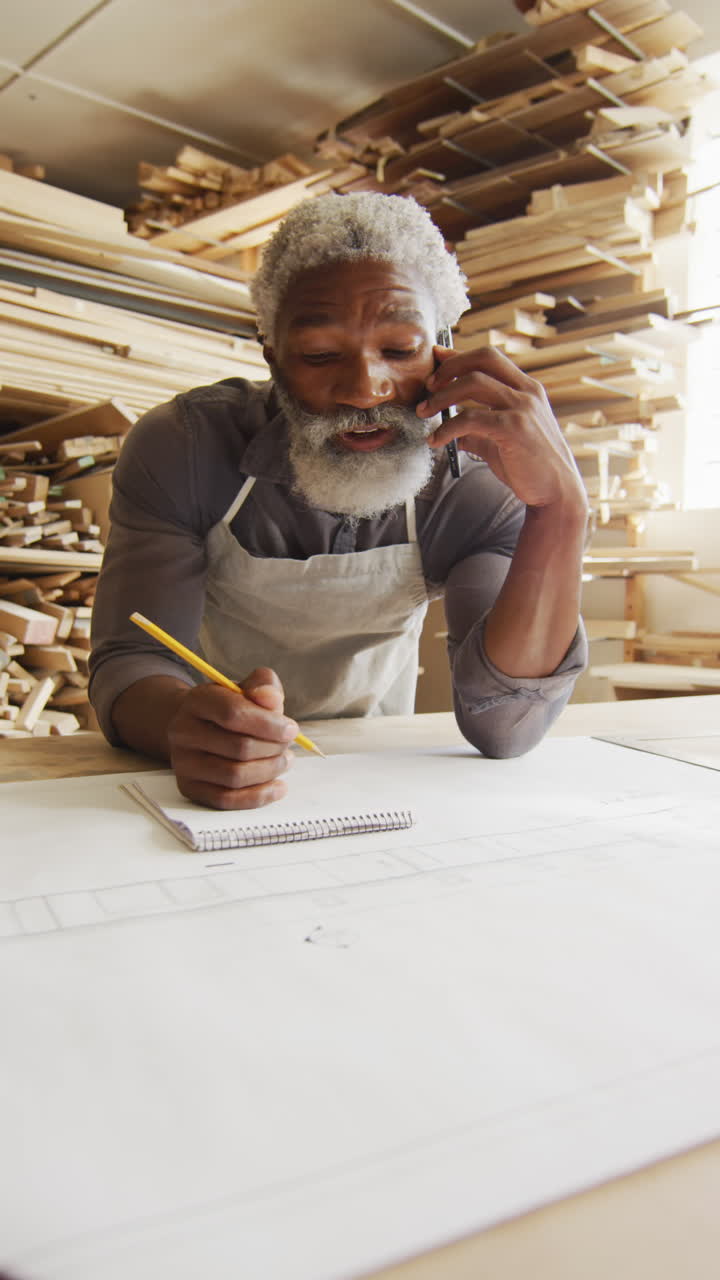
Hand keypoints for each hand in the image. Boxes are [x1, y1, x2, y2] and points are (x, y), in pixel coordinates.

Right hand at [167, 667, 297, 809]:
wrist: (198, 727)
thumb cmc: (230, 708)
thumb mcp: (248, 688)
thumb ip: (264, 685)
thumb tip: (271, 698)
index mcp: (197, 700)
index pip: (233, 713)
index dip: (269, 723)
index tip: (291, 729)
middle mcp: (183, 731)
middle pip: (239, 747)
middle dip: (273, 748)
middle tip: (286, 746)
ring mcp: (183, 762)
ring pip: (235, 776)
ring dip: (270, 771)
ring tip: (284, 761)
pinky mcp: (188, 787)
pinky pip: (226, 799)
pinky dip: (259, 796)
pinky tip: (277, 787)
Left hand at [418, 345, 587, 511]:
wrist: (557, 492)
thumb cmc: (532, 468)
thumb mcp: (503, 443)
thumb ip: (479, 433)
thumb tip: (455, 435)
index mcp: (527, 389)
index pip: (490, 358)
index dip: (460, 357)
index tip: (437, 360)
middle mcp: (527, 392)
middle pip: (482, 359)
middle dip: (450, 366)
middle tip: (428, 385)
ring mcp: (522, 407)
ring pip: (473, 383)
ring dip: (441, 396)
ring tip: (424, 412)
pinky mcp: (514, 428)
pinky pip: (470, 419)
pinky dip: (447, 427)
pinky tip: (437, 440)